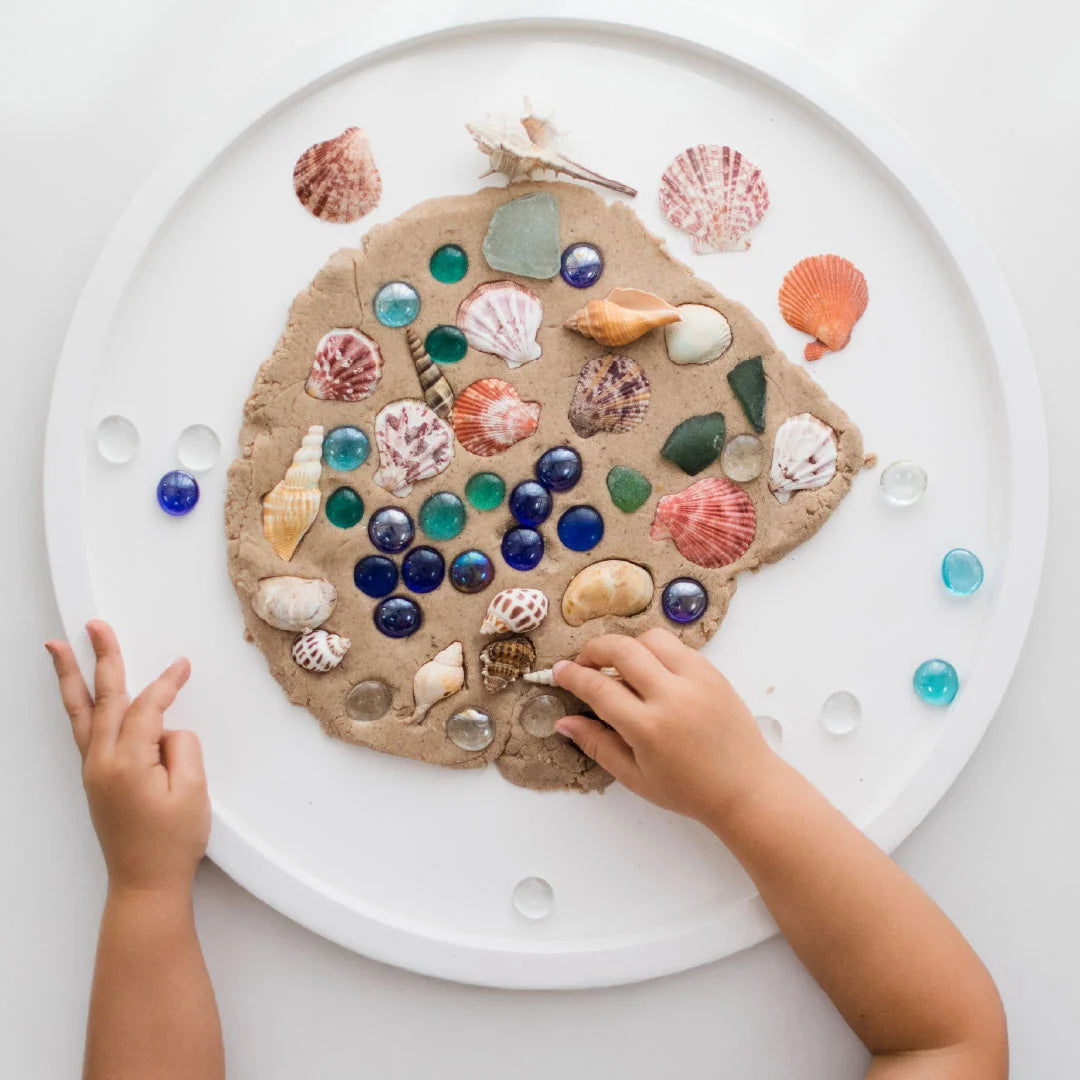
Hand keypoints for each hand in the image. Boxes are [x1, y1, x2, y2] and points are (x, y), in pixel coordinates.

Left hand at [45, 621, 209, 893]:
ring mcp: (93, 771)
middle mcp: (101, 763)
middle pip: (103, 698)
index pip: (147, 708)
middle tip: (96, 627)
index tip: (182, 666)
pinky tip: (80, 695)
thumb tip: (168, 730)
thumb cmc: (171, 843)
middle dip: (103, 659)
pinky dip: (79, 705)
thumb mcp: (192, 792)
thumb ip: (182, 748)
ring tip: (58, 648)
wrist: (145, 884)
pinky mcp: (95, 780)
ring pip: (80, 713)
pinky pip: (83, 731)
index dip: (166, 684)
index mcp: (127, 763)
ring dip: (72, 677)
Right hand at [553, 628, 773, 824]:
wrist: (746, 788)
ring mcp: (697, 679)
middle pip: (622, 649)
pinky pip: (677, 647)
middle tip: (584, 662)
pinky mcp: (714, 673)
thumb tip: (564, 722)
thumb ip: (597, 745)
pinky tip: (651, 671)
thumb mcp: (635, 777)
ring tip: (620, 666)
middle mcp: (672, 696)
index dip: (573, 676)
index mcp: (648, 727)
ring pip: (651, 638)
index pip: (598, 687)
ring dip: (628, 645)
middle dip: (594, 649)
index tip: (559, 672)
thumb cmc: (688, 790)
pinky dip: (657, 652)